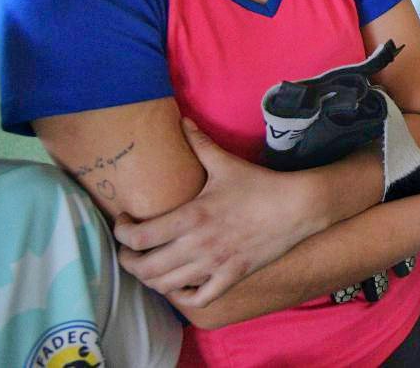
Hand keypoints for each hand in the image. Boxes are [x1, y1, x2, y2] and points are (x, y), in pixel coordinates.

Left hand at [115, 118, 317, 305]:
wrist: (298, 206)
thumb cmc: (260, 184)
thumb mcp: (225, 164)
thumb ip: (199, 143)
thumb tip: (181, 120)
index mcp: (192, 217)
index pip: (139, 237)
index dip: (121, 234)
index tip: (124, 223)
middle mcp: (198, 246)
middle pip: (145, 268)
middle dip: (128, 260)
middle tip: (129, 249)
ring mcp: (215, 265)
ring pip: (166, 287)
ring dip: (150, 279)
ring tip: (149, 265)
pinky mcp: (232, 277)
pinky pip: (198, 300)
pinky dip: (183, 296)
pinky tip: (180, 284)